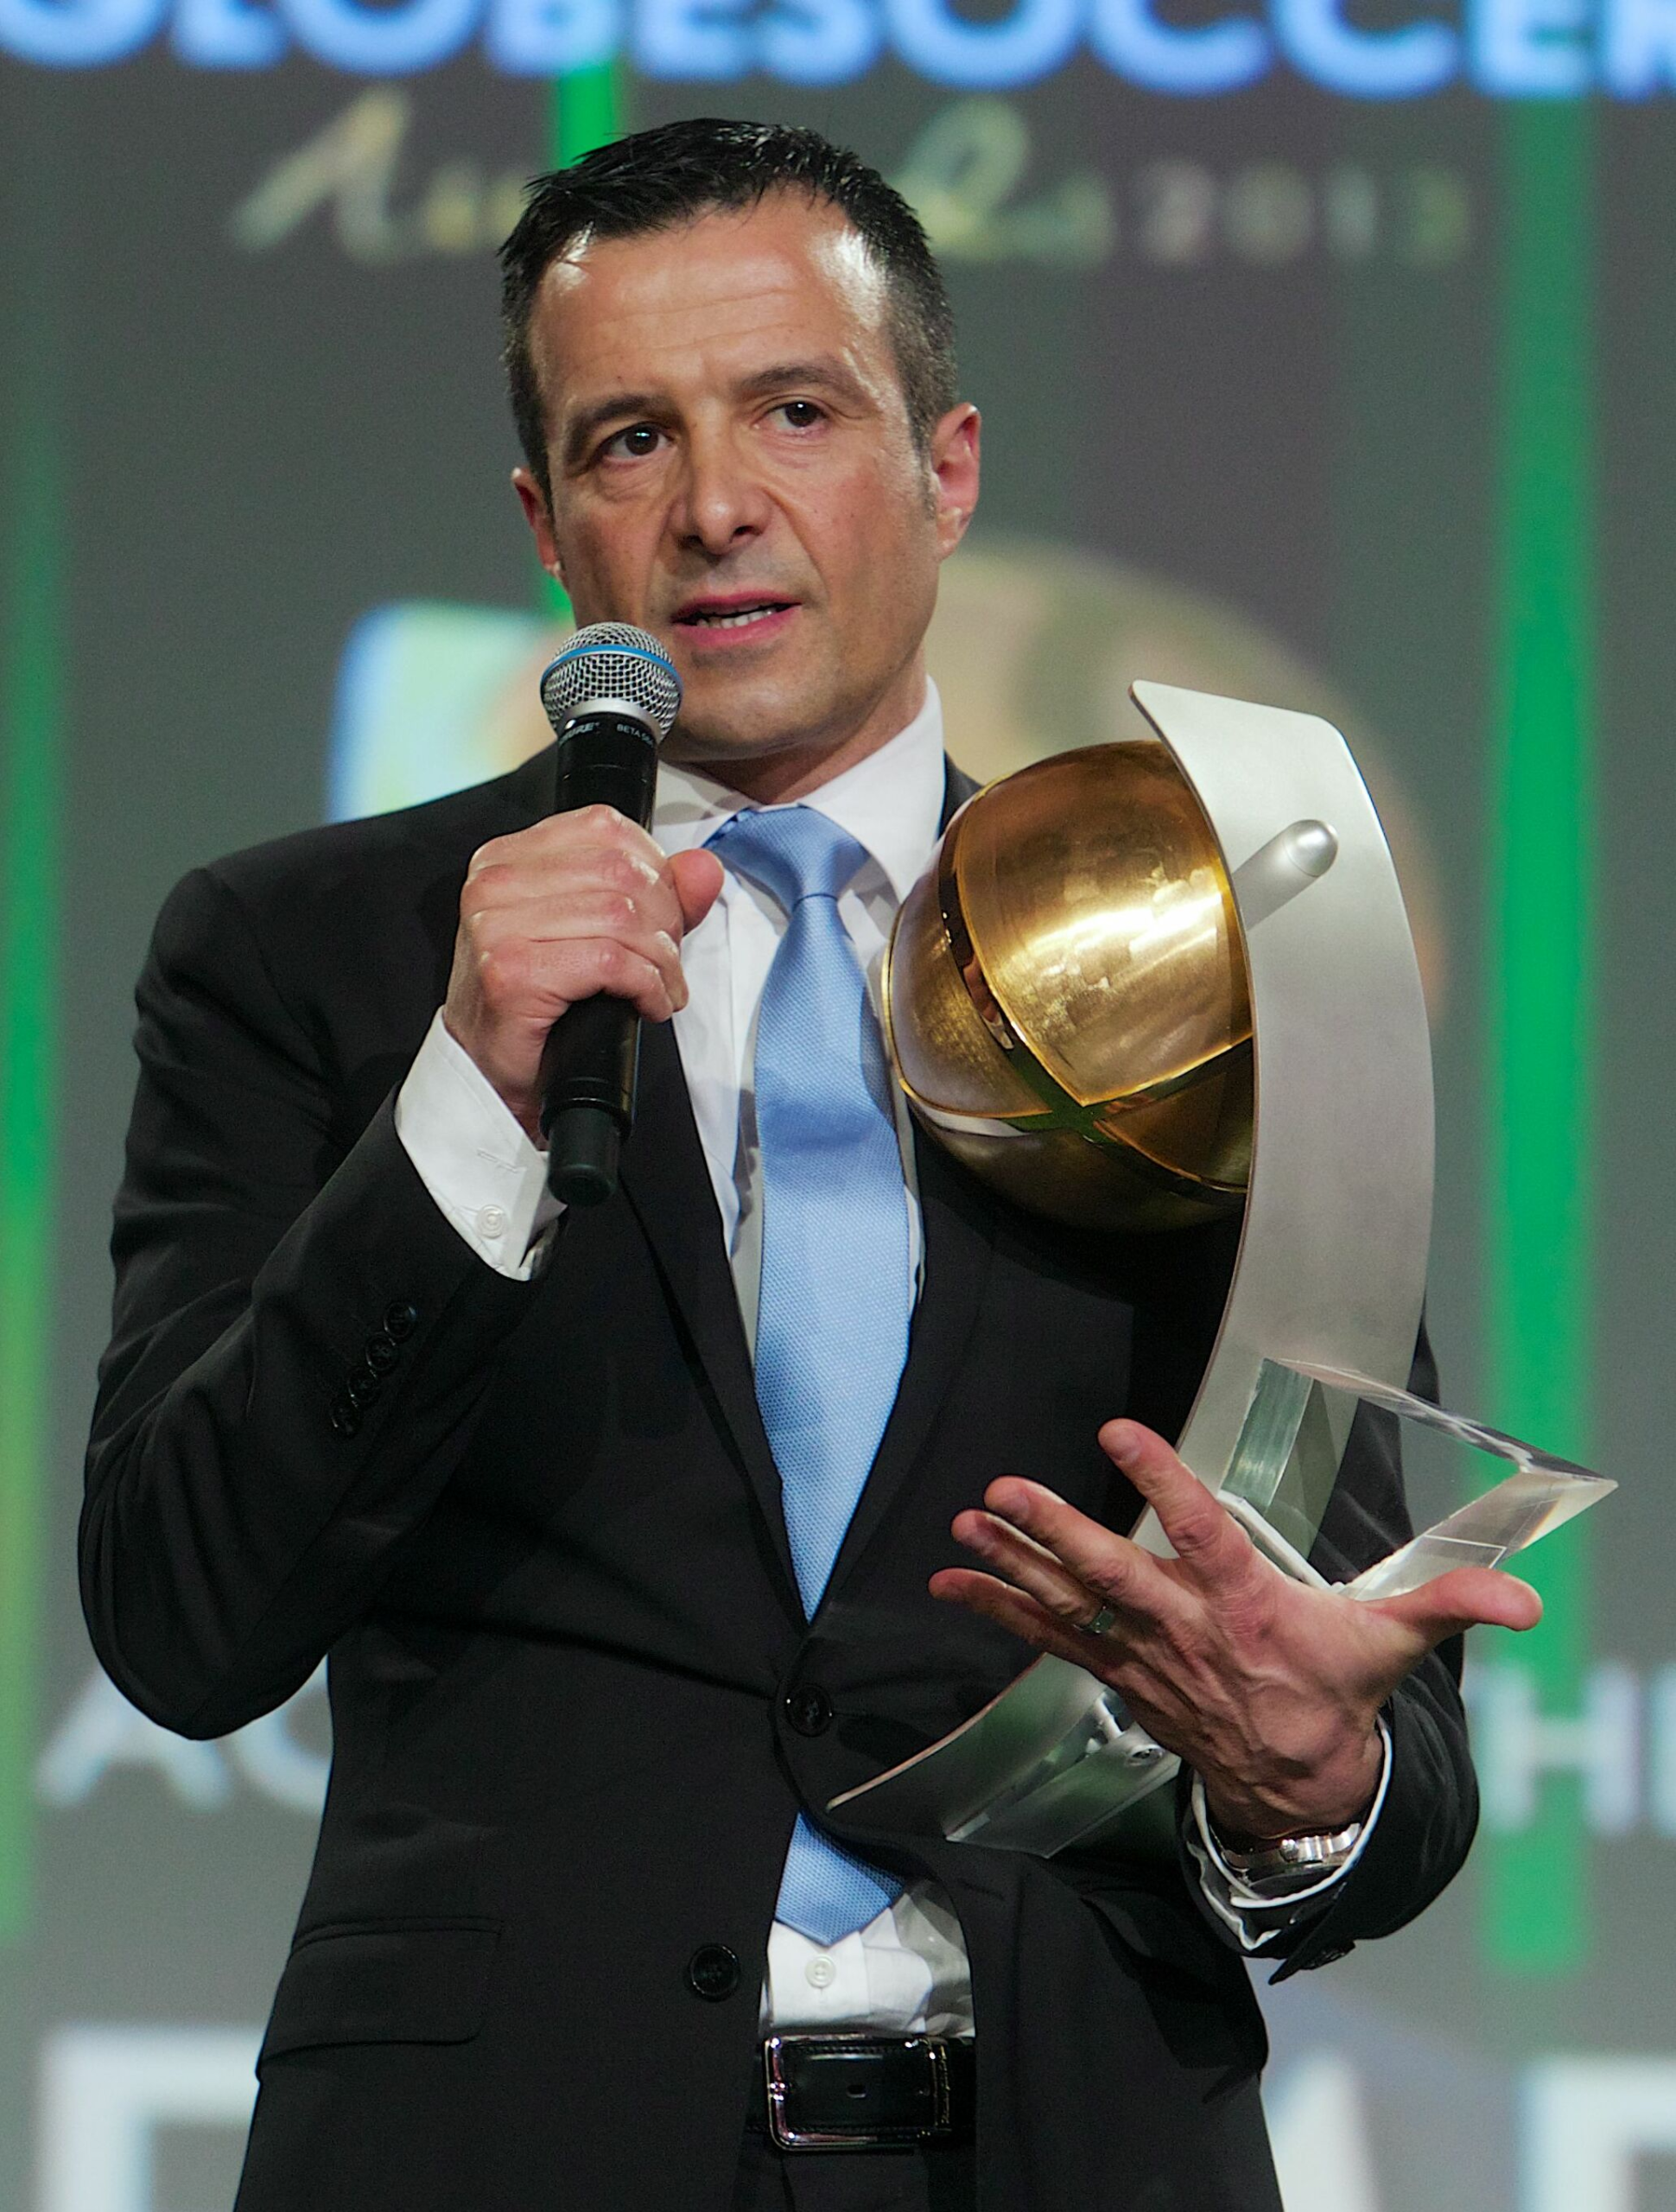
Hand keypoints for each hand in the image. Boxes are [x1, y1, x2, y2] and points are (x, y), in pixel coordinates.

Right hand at [444, 806, 723, 1141]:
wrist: (492, 1073)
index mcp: (508, 858)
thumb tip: (704, 867)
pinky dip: (648, 986)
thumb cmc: (537, 1004)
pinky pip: (611, 962)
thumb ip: (655, 895)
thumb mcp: (596, 933)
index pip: (604, 827)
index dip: (655, 870)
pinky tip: (648, 1004)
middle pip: (620, 872)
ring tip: (662, 988)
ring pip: (621, 916)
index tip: (665, 915)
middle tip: (667, 960)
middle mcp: (495, 884)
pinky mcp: (512, 972)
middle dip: (665, 920)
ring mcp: (497, 927)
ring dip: (661, 961)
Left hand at [931, 1418, 1541, 1841]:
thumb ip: (1449, 1603)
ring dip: (1009, 1563)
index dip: (1161, 1480)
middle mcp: (1185, 1630)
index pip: (1201, 1533)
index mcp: (1248, 1607)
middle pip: (1113, 1575)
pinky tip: (950, 1579)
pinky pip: (1048, 1639)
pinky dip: (997, 1609)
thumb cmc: (1335, 1694)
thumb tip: (1525, 1600)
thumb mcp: (1393, 1645)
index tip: (1120, 1430)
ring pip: (1068, 1605)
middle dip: (1055, 1531)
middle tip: (1003, 1489)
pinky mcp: (1117, 1675)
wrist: (1298, 1791)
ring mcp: (1143, 1657)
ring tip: (962, 1524)